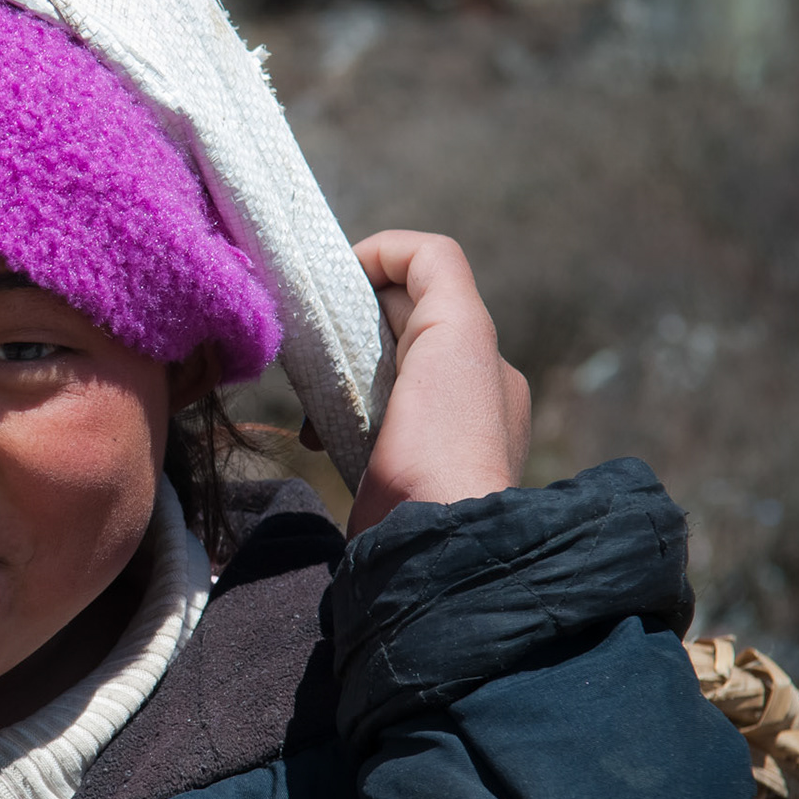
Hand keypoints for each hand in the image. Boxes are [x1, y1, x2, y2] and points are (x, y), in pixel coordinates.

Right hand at [303, 231, 530, 537]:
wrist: (430, 542)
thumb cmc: (446, 436)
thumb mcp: (458, 329)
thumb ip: (432, 270)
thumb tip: (378, 256)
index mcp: (485, 364)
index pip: (425, 290)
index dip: (376, 274)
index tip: (332, 288)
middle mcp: (466, 400)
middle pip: (392, 333)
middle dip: (348, 329)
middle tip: (314, 346)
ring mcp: (430, 445)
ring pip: (368, 382)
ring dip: (334, 380)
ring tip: (313, 400)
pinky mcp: (395, 482)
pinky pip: (357, 431)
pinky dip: (331, 424)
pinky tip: (316, 440)